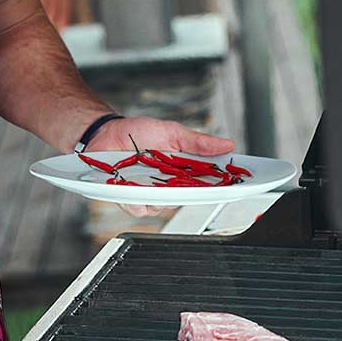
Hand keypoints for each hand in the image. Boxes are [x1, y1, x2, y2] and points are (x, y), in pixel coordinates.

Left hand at [88, 116, 235, 218]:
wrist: (105, 133)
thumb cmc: (137, 132)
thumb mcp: (171, 132)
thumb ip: (197, 142)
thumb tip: (227, 144)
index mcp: (182, 171)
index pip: (207, 183)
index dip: (223, 186)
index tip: (236, 184)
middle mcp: (167, 186)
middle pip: (187, 199)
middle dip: (191, 193)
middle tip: (192, 182)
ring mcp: (148, 194)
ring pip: (163, 207)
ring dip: (160, 195)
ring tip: (154, 180)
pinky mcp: (129, 199)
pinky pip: (138, 208)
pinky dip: (137, 200)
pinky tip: (134, 188)